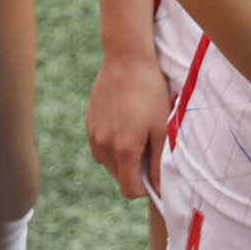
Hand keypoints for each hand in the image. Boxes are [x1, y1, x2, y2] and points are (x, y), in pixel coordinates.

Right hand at [84, 53, 169, 200]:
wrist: (126, 59)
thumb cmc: (149, 92)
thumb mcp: (162, 128)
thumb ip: (159, 162)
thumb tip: (159, 188)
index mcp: (123, 149)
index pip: (129, 190)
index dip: (145, 188)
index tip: (154, 171)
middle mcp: (103, 144)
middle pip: (118, 178)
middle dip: (134, 172)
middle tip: (148, 148)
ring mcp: (93, 133)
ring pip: (107, 163)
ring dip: (121, 159)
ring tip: (136, 135)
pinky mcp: (89, 121)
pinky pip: (99, 146)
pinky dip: (110, 144)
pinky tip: (123, 124)